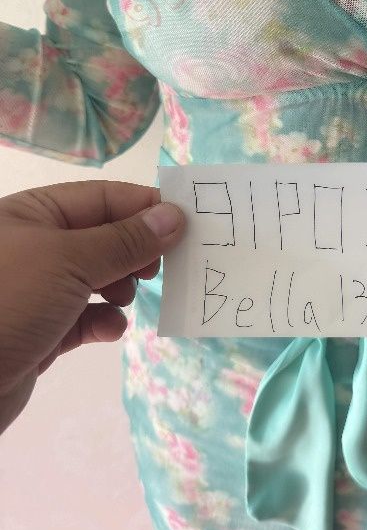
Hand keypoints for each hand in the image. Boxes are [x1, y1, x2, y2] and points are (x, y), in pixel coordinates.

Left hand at [0, 180, 185, 433]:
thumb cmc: (9, 303)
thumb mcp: (69, 260)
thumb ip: (125, 239)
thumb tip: (174, 216)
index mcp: (31, 214)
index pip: (101, 197)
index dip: (144, 206)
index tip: (186, 222)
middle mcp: (32, 246)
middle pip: (101, 236)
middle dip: (135, 248)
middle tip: (164, 265)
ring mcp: (35, 291)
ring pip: (95, 276)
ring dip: (120, 285)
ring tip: (129, 296)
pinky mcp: (39, 332)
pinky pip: (83, 317)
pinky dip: (103, 320)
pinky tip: (111, 328)